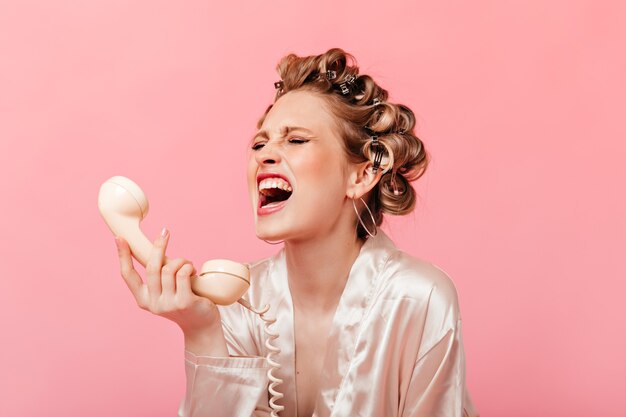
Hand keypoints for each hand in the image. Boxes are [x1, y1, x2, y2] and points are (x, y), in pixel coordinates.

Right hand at [115, 228, 226, 353]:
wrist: (202, 325)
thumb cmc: (185, 301)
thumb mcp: (167, 289)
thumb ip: (160, 275)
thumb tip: (157, 247)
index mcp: (143, 299)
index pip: (128, 275)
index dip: (123, 256)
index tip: (119, 238)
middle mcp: (152, 303)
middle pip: (151, 267)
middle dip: (158, 246)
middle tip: (165, 233)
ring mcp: (168, 305)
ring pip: (169, 269)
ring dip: (181, 260)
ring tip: (188, 263)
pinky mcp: (184, 303)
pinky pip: (182, 274)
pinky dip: (188, 266)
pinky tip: (193, 270)